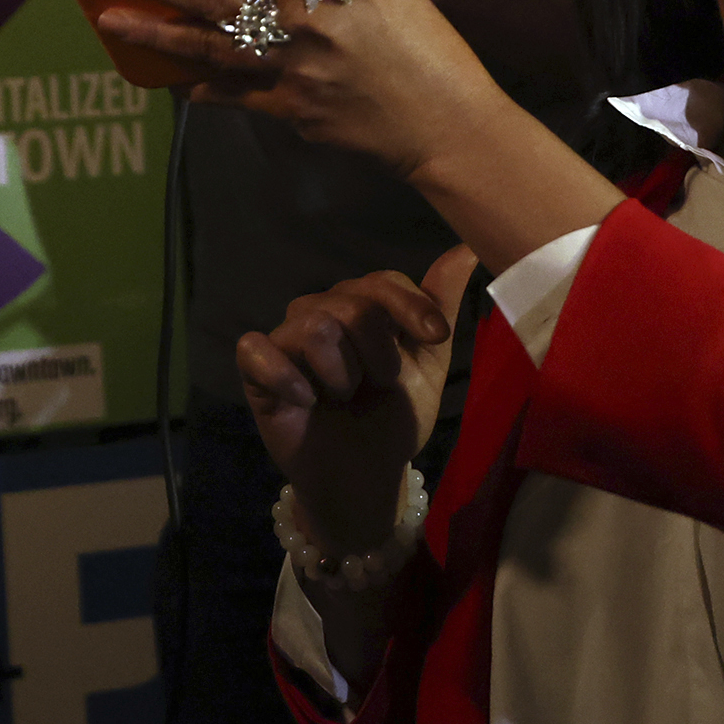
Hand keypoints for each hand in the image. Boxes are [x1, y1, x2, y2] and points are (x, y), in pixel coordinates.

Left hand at [92, 0, 501, 176]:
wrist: (446, 120)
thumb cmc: (426, 47)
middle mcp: (304, 25)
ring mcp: (292, 72)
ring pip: (208, 49)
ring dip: (155, 34)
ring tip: (112, 22)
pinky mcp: (289, 111)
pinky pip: (231, 96)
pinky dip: (197, 85)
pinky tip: (169, 78)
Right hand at [238, 250, 476, 550]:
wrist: (366, 476)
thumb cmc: (396, 416)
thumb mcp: (429, 362)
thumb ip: (441, 304)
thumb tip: (469, 248)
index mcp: (363, 306)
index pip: (382, 280)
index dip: (411, 307)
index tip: (435, 338)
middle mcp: (322, 312)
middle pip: (352, 303)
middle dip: (379, 351)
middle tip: (380, 384)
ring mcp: (286, 339)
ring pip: (315, 326)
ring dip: (342, 372)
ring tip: (344, 396)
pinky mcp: (255, 370)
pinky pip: (257, 350)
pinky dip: (287, 377)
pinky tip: (305, 399)